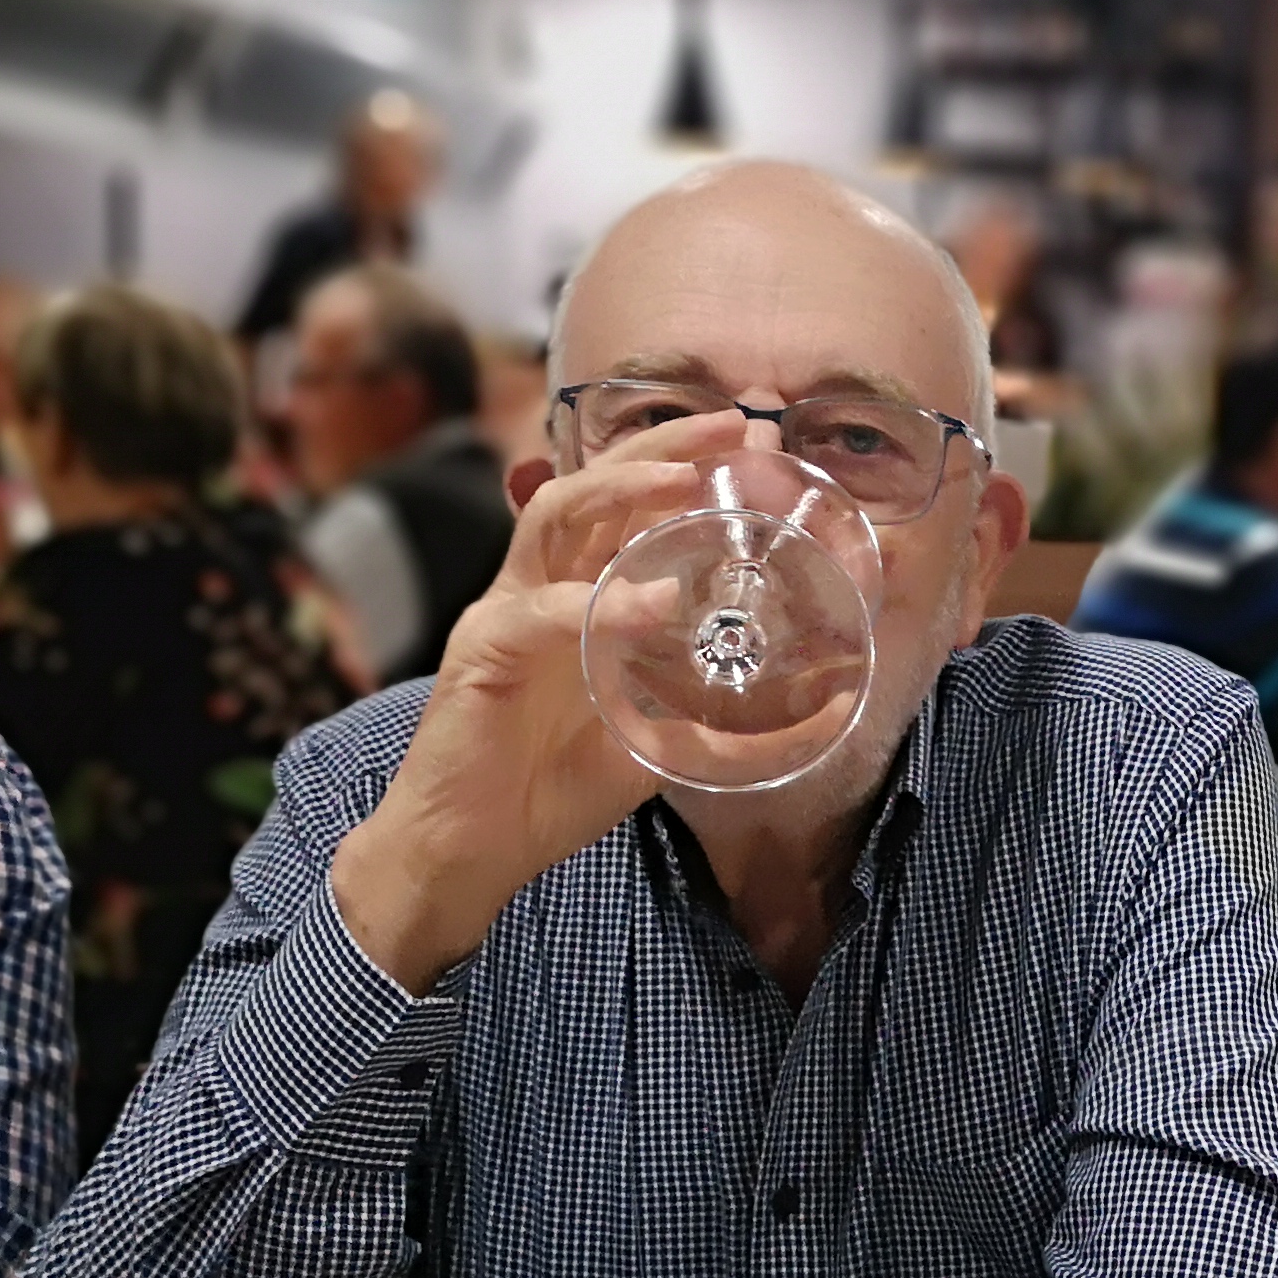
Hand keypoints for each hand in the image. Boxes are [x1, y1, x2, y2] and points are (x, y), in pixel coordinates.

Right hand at [326, 427, 744, 988]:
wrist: (468, 852)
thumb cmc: (549, 789)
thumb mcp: (651, 747)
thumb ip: (709, 720)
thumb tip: (809, 718)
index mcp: (576, 598)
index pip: (624, 509)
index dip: (678, 465)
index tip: (744, 440)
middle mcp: (539, 588)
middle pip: (590, 485)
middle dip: (658, 446)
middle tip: (728, 425)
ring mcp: (505, 613)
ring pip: (554, 516)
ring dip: (620, 489)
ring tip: (684, 480)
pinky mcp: (482, 654)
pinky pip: (540, 613)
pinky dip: (598, 605)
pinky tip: (651, 605)